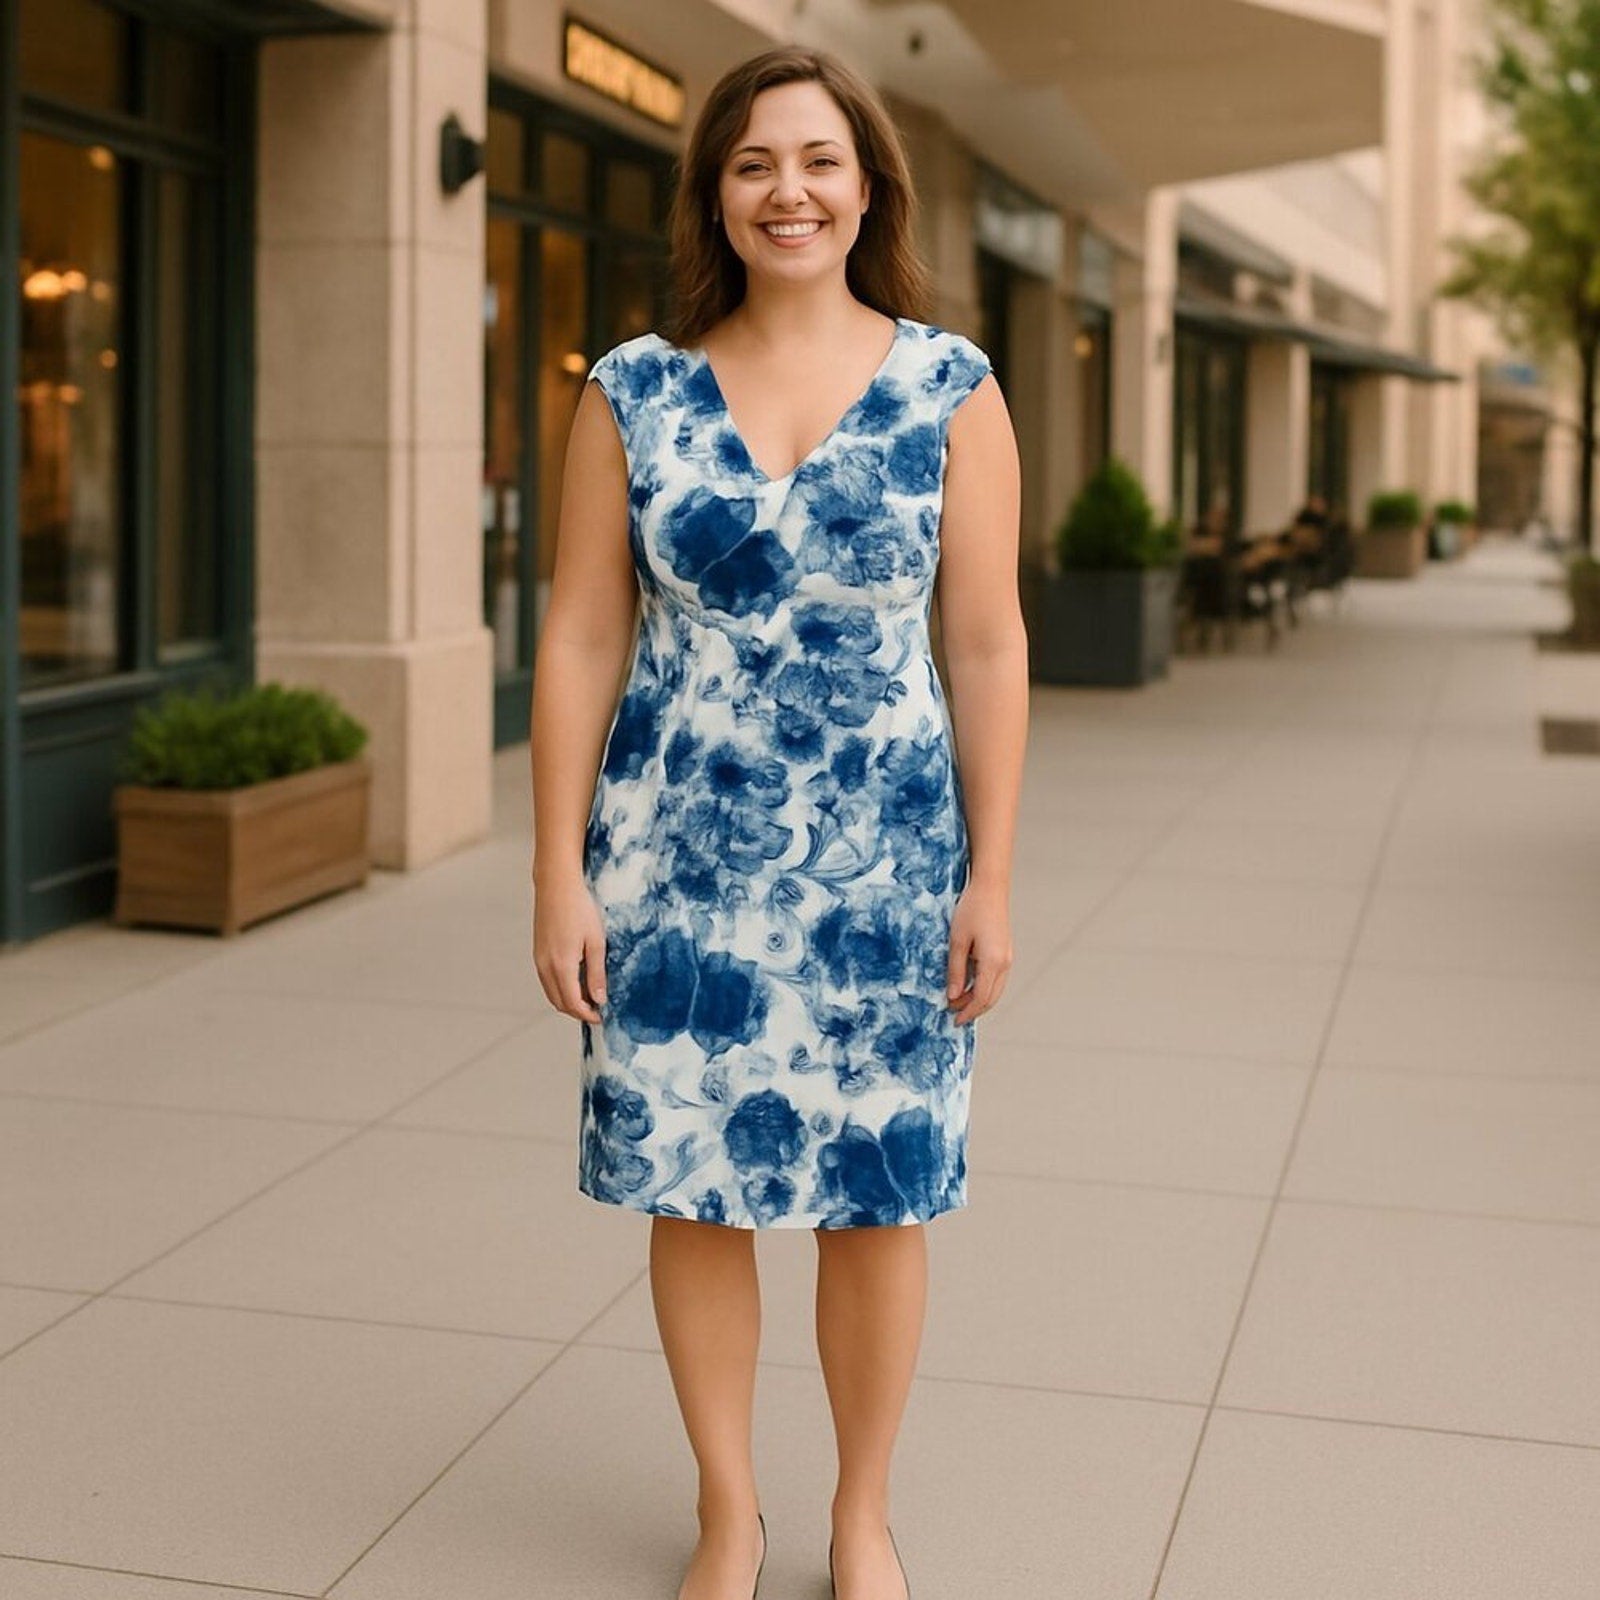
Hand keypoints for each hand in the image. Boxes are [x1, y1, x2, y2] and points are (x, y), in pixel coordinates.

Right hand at [532, 873, 607, 1022]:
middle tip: (598, 1008)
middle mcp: (545, 967)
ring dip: (569, 1001)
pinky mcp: (537, 953)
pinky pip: (547, 981)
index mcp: (562, 966)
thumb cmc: (579, 909)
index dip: (588, 1014)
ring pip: (552, 993)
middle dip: (578, 1011)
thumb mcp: (596, 942)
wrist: (556, 886)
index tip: (602, 1015)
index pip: (573, 1004)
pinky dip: (561, 988)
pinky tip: (576, 980)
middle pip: (560, 1003)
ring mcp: (539, 960)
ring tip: (589, 995)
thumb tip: (600, 999)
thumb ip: (597, 973)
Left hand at [946, 876, 1012, 1025]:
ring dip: (978, 999)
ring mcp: (1008, 958)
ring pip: (995, 990)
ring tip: (958, 1001)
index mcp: (993, 962)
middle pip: (991, 998)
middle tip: (953, 1014)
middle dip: (973, 1009)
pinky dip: (983, 987)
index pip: (981, 998)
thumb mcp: (956, 941)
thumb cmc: (971, 910)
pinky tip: (969, 986)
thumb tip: (953, 996)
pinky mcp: (1005, 953)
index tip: (953, 1020)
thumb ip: (956, 971)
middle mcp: (1005, 964)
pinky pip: (996, 979)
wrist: (990, 888)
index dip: (967, 1012)